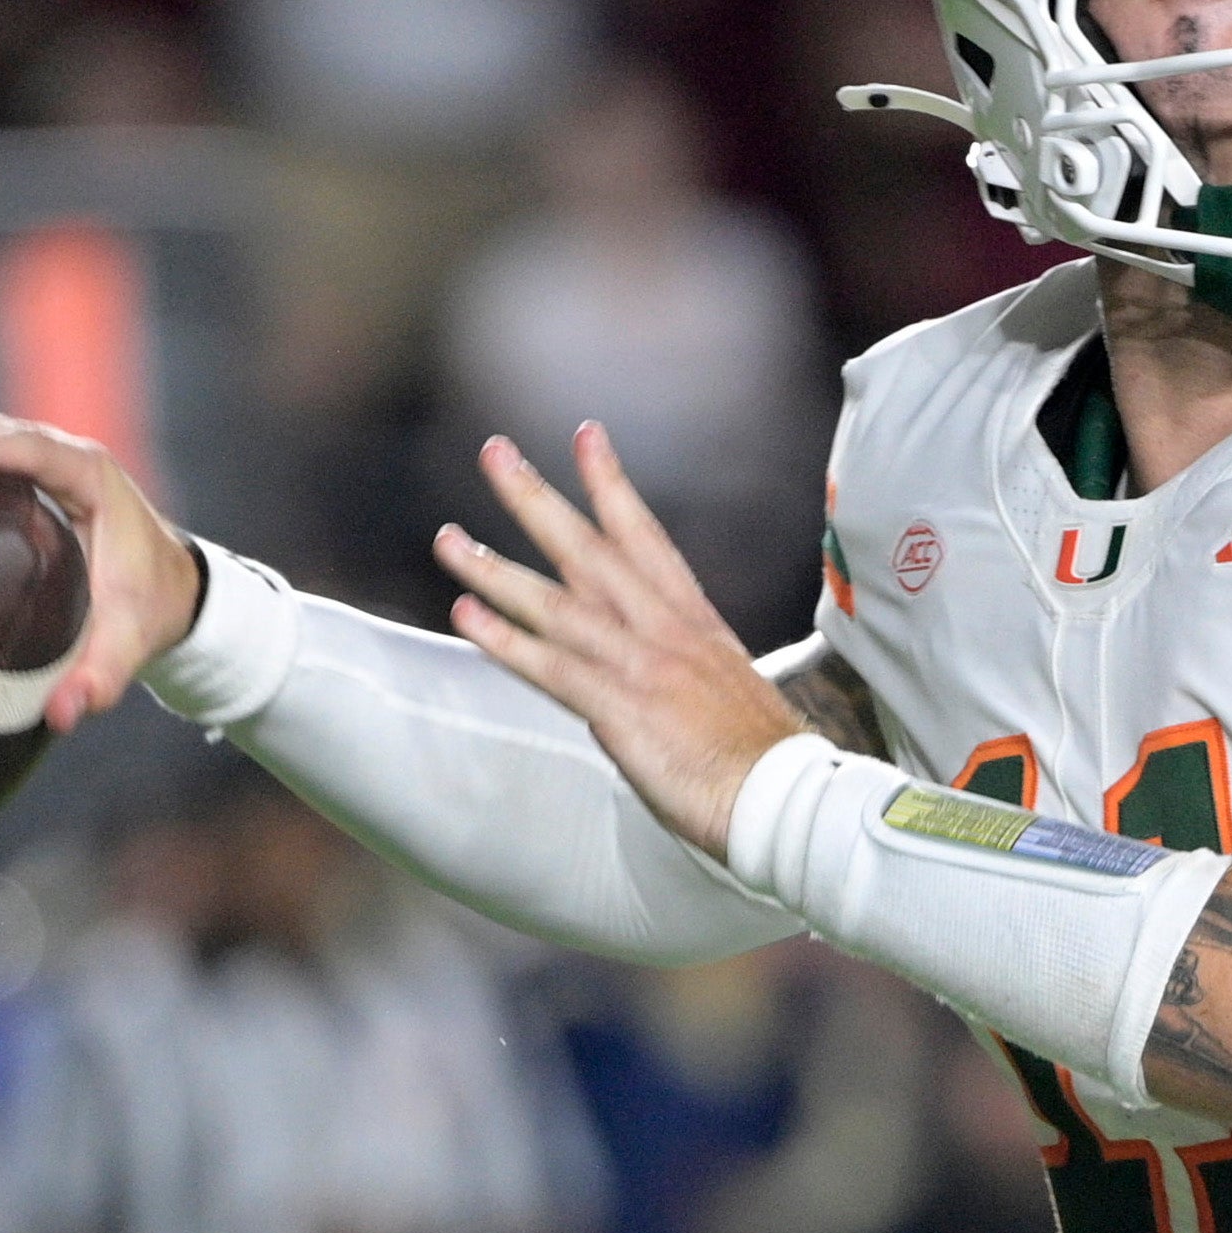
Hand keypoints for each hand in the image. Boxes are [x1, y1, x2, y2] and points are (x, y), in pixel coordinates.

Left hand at [434, 424, 807, 857]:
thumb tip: (651, 673)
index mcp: (693, 622)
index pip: (645, 536)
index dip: (612, 485)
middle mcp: (662, 630)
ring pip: (555, 603)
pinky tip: (466, 614)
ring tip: (448, 539)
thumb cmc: (760, 759)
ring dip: (495, 568)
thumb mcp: (728, 690)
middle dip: (536, 498)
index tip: (587, 435)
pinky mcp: (620, 708)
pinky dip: (505, 640)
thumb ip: (682, 668)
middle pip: (589, 550)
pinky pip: (551, 667)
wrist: (783, 797)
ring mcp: (639, 665)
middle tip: (494, 451)